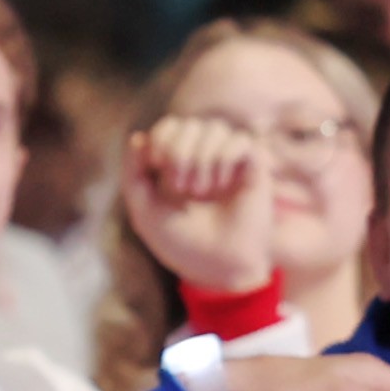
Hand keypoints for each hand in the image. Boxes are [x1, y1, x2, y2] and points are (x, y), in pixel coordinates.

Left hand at [120, 117, 275, 295]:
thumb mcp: (144, 211)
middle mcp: (205, 156)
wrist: (218, 266)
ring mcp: (232, 159)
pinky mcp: (256, 166)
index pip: (169, 126)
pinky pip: (241, 140)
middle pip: (189, 124)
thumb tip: (138, 136)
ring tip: (203, 191)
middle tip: (181, 188)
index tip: (157, 168)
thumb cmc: (181, 241)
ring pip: (215, 128)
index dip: (161, 139)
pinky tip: (224, 186)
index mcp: (178, 162)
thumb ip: (134, 175)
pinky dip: (225, 160)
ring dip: (201, 160)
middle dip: (178, 153)